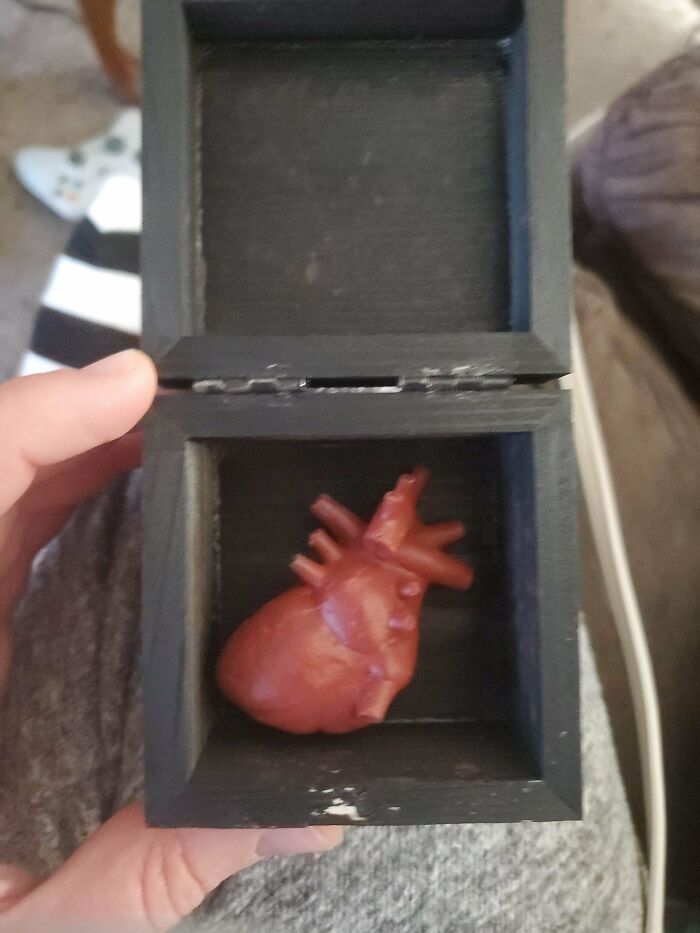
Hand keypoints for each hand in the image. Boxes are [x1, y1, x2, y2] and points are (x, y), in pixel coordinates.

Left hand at [0, 351, 341, 931]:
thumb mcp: (44, 920)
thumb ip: (162, 864)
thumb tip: (306, 814)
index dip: (37, 422)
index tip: (131, 384)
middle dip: (82, 422)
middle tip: (182, 403)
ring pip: (3, 498)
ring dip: (79, 449)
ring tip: (169, 434)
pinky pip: (11, 534)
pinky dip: (64, 492)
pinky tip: (127, 495)